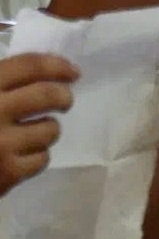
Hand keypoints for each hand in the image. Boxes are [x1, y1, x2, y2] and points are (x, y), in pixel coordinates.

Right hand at [0, 54, 77, 193]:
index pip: (28, 66)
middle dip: (63, 96)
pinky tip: (21, 153)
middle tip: (64, 100)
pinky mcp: (8, 173)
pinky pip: (42, 158)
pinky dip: (37, 155)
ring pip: (50, 129)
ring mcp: (2, 144)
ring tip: (34, 129)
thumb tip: (32, 71)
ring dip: (47, 127)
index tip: (72, 71)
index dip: (56, 65)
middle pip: (49, 95)